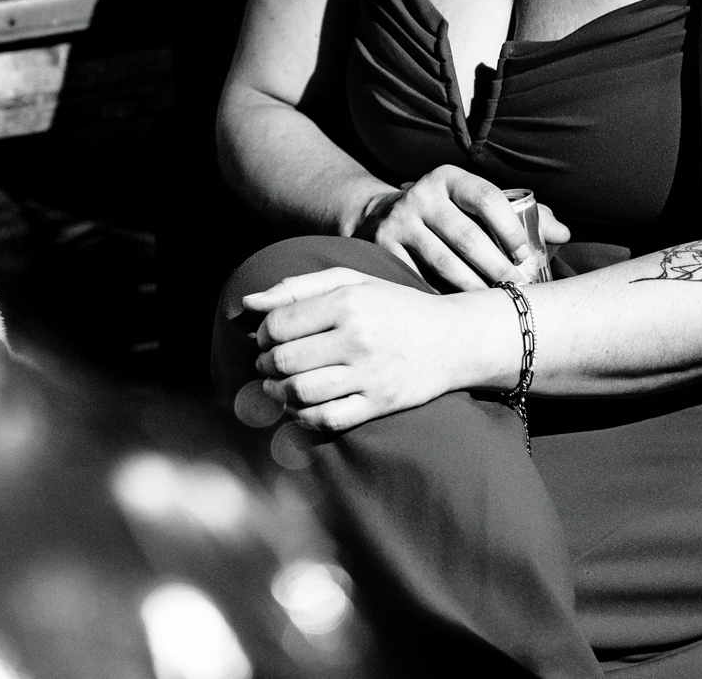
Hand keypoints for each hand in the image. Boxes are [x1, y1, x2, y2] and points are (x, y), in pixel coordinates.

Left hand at [240, 267, 478, 430]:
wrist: (454, 338)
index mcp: (347, 303)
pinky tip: (299, 406)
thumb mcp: (351, 281)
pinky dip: (302, 417)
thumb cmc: (394, 306)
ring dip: (277, 392)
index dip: (262, 335)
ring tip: (277, 385)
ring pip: (300, 392)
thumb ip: (297, 288)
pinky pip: (326, 419)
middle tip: (267, 364)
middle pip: (284, 360)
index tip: (266, 338)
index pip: (278, 325)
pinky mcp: (379, 404)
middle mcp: (358, 338)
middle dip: (265, 365)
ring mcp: (370, 375)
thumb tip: (247, 303)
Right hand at [359, 166, 569, 291]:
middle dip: (498, 268)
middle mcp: (421, 195)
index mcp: (450, 178)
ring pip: (443, 262)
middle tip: (519, 290)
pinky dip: (442, 296)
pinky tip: (461, 310)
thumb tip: (562, 234)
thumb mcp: (477, 204)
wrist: (381, 216)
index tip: (527, 257)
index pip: (486, 198)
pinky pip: (418, 278)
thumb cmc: (448, 214)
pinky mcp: (382, 249)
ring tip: (496, 304)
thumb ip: (523, 214)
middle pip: (467, 236)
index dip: (510, 229)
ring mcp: (399, 222)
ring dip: (474, 288)